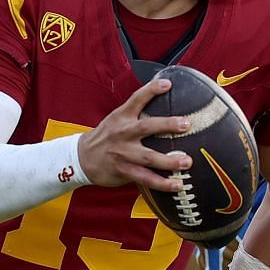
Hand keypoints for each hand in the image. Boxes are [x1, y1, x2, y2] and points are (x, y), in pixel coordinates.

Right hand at [76, 76, 190, 191]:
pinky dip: (162, 183)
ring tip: (186, 162)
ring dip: (169, 161)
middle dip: (167, 125)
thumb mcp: (117, 119)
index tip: (167, 84)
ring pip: (148, 157)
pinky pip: (146, 178)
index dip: (151, 90)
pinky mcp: (124, 170)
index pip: (136, 99)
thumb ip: (137, 114)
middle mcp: (122, 133)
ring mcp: (123, 153)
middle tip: (186, 124)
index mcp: (122, 117)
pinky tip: (177, 185)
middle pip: (145, 127)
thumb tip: (166, 106)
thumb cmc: (107, 137)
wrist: (82, 158)